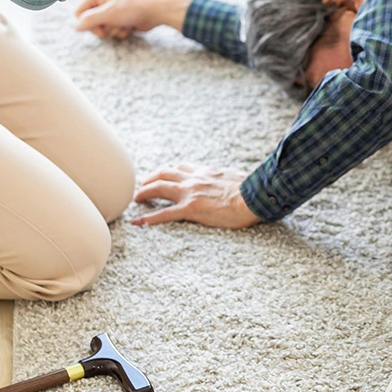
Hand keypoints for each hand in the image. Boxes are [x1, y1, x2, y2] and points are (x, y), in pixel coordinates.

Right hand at [73, 0, 190, 38]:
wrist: (156, 11)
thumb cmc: (132, 8)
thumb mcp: (108, 14)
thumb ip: (89, 20)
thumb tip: (75, 27)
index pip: (79, 13)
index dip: (86, 23)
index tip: (99, 25)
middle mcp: (103, 1)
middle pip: (90, 23)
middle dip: (102, 29)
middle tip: (113, 26)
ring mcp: (112, 11)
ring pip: (102, 29)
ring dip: (113, 31)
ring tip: (124, 24)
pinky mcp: (121, 19)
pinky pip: (113, 31)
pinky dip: (121, 32)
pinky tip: (130, 27)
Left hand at [131, 164, 261, 228]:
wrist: (255, 196)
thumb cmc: (253, 189)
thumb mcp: (236, 177)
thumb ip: (226, 178)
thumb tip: (232, 180)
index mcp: (206, 172)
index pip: (182, 169)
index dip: (169, 173)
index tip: (162, 176)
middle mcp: (195, 179)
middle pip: (164, 174)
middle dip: (150, 179)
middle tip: (142, 186)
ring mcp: (191, 193)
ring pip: (159, 188)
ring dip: (144, 192)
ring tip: (136, 199)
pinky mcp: (191, 209)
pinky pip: (164, 213)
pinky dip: (149, 218)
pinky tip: (138, 222)